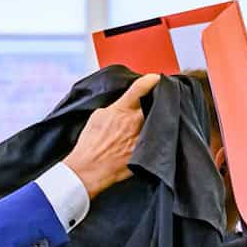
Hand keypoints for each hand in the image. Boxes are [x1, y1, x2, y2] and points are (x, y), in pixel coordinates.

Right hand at [63, 74, 160, 198]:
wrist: (89, 168)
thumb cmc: (90, 143)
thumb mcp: (98, 116)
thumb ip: (114, 107)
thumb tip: (122, 106)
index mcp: (122, 109)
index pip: (140, 88)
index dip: (151, 80)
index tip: (156, 78)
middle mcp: (135, 121)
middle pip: (154, 105)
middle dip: (155, 102)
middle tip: (155, 102)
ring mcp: (141, 137)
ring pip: (157, 124)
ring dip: (156, 122)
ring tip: (152, 123)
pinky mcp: (144, 152)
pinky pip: (155, 141)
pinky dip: (154, 138)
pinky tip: (151, 140)